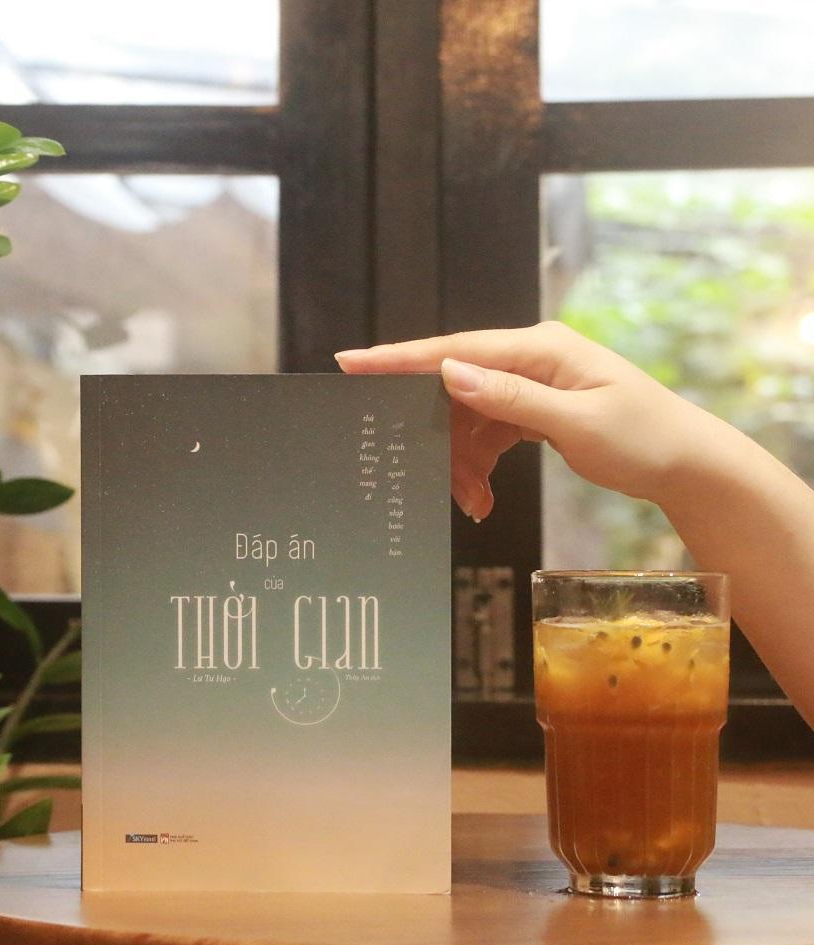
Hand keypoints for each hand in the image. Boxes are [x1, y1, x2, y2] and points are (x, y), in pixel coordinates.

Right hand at [336, 322, 722, 520]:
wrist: (687, 465)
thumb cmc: (644, 439)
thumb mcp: (578, 422)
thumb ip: (512, 397)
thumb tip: (450, 372)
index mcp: (540, 349)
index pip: (455, 351)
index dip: (398, 359)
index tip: (350, 363)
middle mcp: (530, 359)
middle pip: (455, 389)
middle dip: (437, 436)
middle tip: (425, 477)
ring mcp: (532, 384)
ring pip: (469, 418)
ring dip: (462, 462)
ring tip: (471, 502)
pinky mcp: (535, 408)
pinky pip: (489, 432)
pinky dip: (480, 464)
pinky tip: (481, 494)